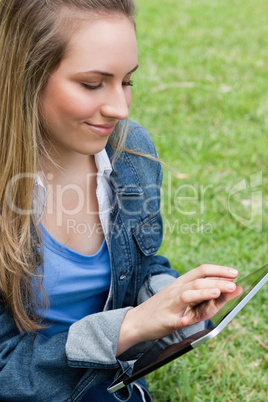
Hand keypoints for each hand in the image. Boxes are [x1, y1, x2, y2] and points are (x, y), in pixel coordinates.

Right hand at [117, 265, 242, 354]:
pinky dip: (180, 319)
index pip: (201, 270)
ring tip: (216, 293)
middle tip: (233, 285)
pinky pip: (173, 319)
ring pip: (186, 294)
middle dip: (217, 281)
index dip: (219, 270)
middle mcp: (175, 290)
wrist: (137, 321)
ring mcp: (169, 304)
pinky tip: (185, 320)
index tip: (235, 273)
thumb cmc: (165, 310)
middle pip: (197, 281)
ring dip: (202, 293)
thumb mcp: (186, 300)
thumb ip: (207, 297)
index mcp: (181, 283)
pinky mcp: (164, 320)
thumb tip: (232, 291)